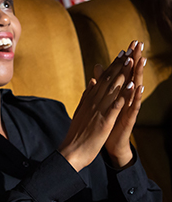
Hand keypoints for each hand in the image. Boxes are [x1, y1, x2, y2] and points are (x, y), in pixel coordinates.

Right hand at [59, 45, 135, 171]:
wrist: (71, 152)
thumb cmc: (76, 134)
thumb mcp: (81, 110)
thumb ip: (87, 95)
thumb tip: (92, 80)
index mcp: (88, 100)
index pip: (102, 79)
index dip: (113, 65)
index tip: (121, 53)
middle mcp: (93, 102)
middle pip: (108, 80)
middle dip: (119, 64)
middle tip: (129, 49)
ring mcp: (98, 111)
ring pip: (112, 89)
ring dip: (122, 73)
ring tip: (130, 60)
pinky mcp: (104, 121)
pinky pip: (114, 105)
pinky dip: (122, 94)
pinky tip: (129, 84)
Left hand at [104, 40, 145, 167]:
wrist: (109, 143)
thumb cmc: (108, 121)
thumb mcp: (103, 101)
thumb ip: (101, 85)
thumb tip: (97, 70)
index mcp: (119, 93)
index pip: (124, 72)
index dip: (128, 57)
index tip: (131, 42)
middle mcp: (126, 98)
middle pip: (132, 75)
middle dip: (136, 60)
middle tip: (140, 44)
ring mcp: (129, 107)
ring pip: (135, 88)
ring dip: (138, 74)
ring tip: (141, 60)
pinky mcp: (128, 118)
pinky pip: (133, 105)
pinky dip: (135, 96)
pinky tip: (139, 86)